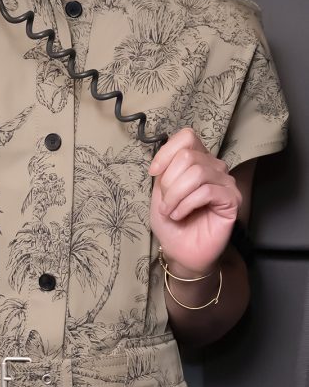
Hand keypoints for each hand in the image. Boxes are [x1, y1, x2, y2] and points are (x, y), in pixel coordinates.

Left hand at [149, 128, 240, 275]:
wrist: (180, 249)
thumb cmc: (170, 218)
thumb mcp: (160, 189)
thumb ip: (166, 169)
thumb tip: (165, 155)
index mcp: (197, 159)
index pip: (187, 137)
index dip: (167, 152)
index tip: (154, 172)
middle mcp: (214, 167)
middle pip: (188, 156)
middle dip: (169, 181)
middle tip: (165, 202)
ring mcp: (226, 182)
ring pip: (197, 173)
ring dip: (176, 195)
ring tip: (171, 211)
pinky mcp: (233, 200)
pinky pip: (206, 191)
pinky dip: (187, 203)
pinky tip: (181, 214)